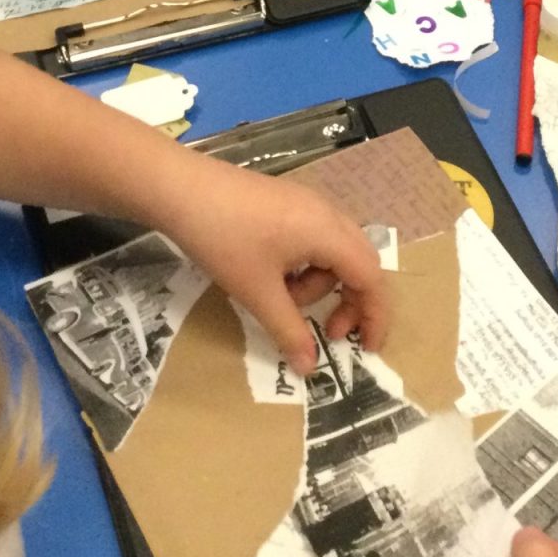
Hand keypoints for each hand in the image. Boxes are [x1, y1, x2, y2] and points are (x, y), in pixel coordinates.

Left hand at [164, 165, 390, 372]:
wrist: (181, 189)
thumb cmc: (224, 240)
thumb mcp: (257, 292)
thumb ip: (290, 331)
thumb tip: (310, 368)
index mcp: (329, 232)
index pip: (372, 277)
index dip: (376, 316)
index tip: (368, 349)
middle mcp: (327, 213)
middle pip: (360, 263)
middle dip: (350, 302)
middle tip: (329, 332)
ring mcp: (308, 204)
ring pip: (334, 253)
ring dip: (317, 285)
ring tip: (278, 296)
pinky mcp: (288, 202)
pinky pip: (314, 240)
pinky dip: (304, 266)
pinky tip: (270, 274)